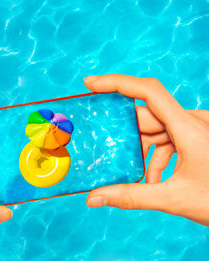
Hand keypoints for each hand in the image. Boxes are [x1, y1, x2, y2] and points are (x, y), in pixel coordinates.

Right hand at [84, 74, 208, 225]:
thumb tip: (94, 198)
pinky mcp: (196, 137)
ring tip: (140, 179)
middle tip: (106, 149)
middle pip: (147, 116)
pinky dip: (156, 156)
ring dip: (143, 152)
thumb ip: (131, 197)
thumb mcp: (174, 198)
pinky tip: (154, 179)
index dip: (116, 83)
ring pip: (156, 130)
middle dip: (127, 136)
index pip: (147, 91)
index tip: (90, 84)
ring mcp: (196, 129)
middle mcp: (193, 122)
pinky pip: (168, 139)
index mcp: (189, 128)